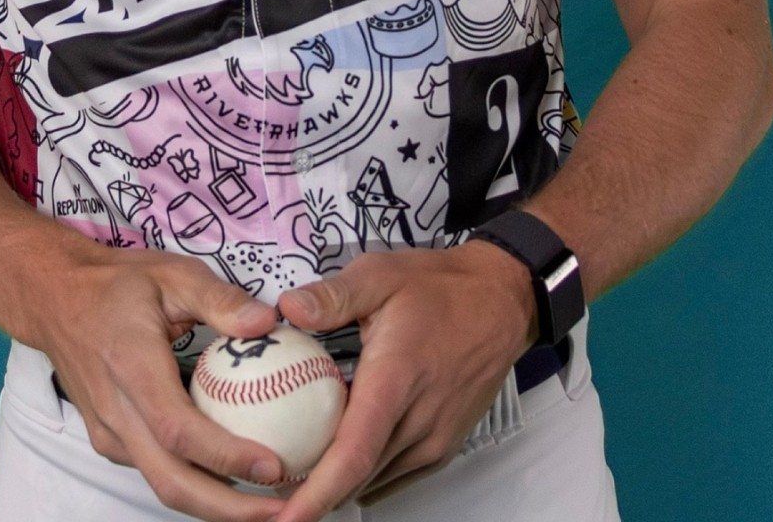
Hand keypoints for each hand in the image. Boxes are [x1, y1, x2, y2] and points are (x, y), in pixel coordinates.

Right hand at [29, 240, 289, 521]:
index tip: (275, 466)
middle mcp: (116, 411)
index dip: (227, 457)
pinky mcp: (109, 440)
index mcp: (132, 367)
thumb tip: (269, 322)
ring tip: (268, 501)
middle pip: (171, 481)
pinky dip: (195, 482)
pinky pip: (154, 470)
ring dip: (215, 504)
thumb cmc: (117, 283)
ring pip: (163, 484)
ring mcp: (108, 432)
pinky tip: (232, 474)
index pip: (179, 430)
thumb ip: (219, 300)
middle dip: (229, 509)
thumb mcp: (173, 274)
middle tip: (285, 509)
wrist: (53, 299)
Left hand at [271, 241, 536, 520]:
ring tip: (296, 472)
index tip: (284, 517)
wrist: (500, 302)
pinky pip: (394, 475)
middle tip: (272, 490)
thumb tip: (287, 307)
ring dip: (337, 483)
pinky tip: (338, 456)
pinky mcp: (443, 445)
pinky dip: (364, 474)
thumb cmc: (440, 287)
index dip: (315, 495)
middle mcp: (418, 422)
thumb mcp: (380, 275)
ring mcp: (434, 439)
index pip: (351, 455)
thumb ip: (333, 295)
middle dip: (313, 493)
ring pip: (375, 480)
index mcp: (394, 381)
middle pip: (357, 478)